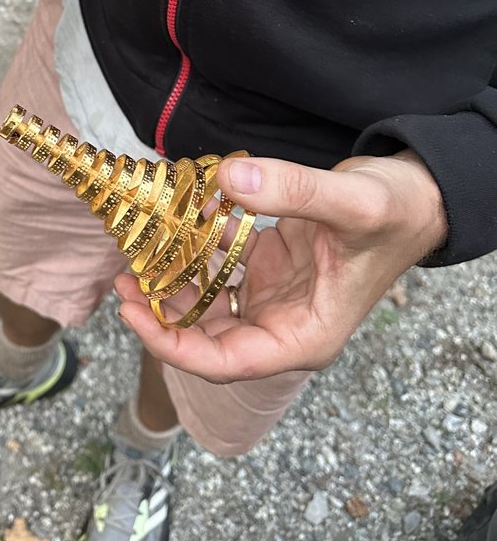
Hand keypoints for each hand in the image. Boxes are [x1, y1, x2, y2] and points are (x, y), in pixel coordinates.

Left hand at [115, 149, 447, 381]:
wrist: (419, 195)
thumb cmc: (397, 213)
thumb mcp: (352, 203)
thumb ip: (292, 190)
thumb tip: (229, 178)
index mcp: (304, 337)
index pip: (226, 363)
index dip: (173, 346)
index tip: (133, 313)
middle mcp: (284, 323)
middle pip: (207, 336)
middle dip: (161, 312)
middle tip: (121, 276)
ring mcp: (274, 295)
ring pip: (209, 298)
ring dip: (173, 277)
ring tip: (136, 246)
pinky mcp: (270, 264)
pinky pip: (222, 260)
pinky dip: (198, 242)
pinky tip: (176, 214)